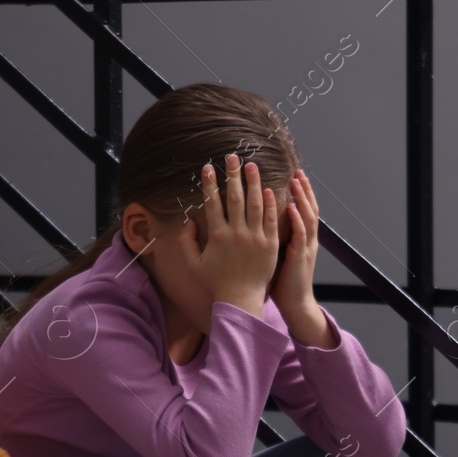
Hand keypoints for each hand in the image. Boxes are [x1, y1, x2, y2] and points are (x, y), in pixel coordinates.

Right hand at [178, 152, 278, 317]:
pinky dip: (270, 203)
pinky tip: (267, 189)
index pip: (212, 203)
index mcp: (217, 236)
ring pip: (254, 203)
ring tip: (251, 165)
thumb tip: (189, 220)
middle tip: (232, 157)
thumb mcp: (193, 264)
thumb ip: (186, 242)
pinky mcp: (270, 244)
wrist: (241, 300)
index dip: (209, 183)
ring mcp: (255, 238)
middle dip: (232, 174)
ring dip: (253, 182)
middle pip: (234, 197)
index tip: (208, 167)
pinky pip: (270, 219)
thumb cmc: (216, 282)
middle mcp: (236, 233)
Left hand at [269, 167, 319, 318]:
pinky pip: (301, 235)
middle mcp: (307, 240)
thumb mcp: (280, 255)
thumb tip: (263, 223)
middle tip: (297, 171)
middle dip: (304, 189)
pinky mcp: (300, 257)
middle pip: (308, 208)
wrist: (295, 304)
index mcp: (301, 239)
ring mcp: (305, 247)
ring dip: (302, 197)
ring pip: (307, 217)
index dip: (301, 193)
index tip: (294, 176)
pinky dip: (297, 219)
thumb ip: (276, 238)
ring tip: (296, 181)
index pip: (303, 210)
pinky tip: (292, 207)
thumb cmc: (283, 282)